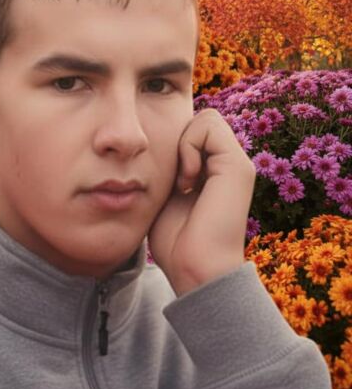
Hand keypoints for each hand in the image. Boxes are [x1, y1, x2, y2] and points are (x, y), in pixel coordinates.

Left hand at [147, 108, 256, 296]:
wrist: (195, 269)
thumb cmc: (175, 242)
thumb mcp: (164, 195)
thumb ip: (167, 170)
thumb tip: (151, 146)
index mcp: (215, 170)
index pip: (193, 130)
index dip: (174, 143)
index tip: (169, 180)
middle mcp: (229, 164)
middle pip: (199, 120)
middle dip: (179, 141)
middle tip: (175, 179)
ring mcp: (236, 163)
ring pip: (206, 118)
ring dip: (184, 144)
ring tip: (181, 181)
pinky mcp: (237, 165)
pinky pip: (208, 126)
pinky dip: (188, 147)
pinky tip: (186, 180)